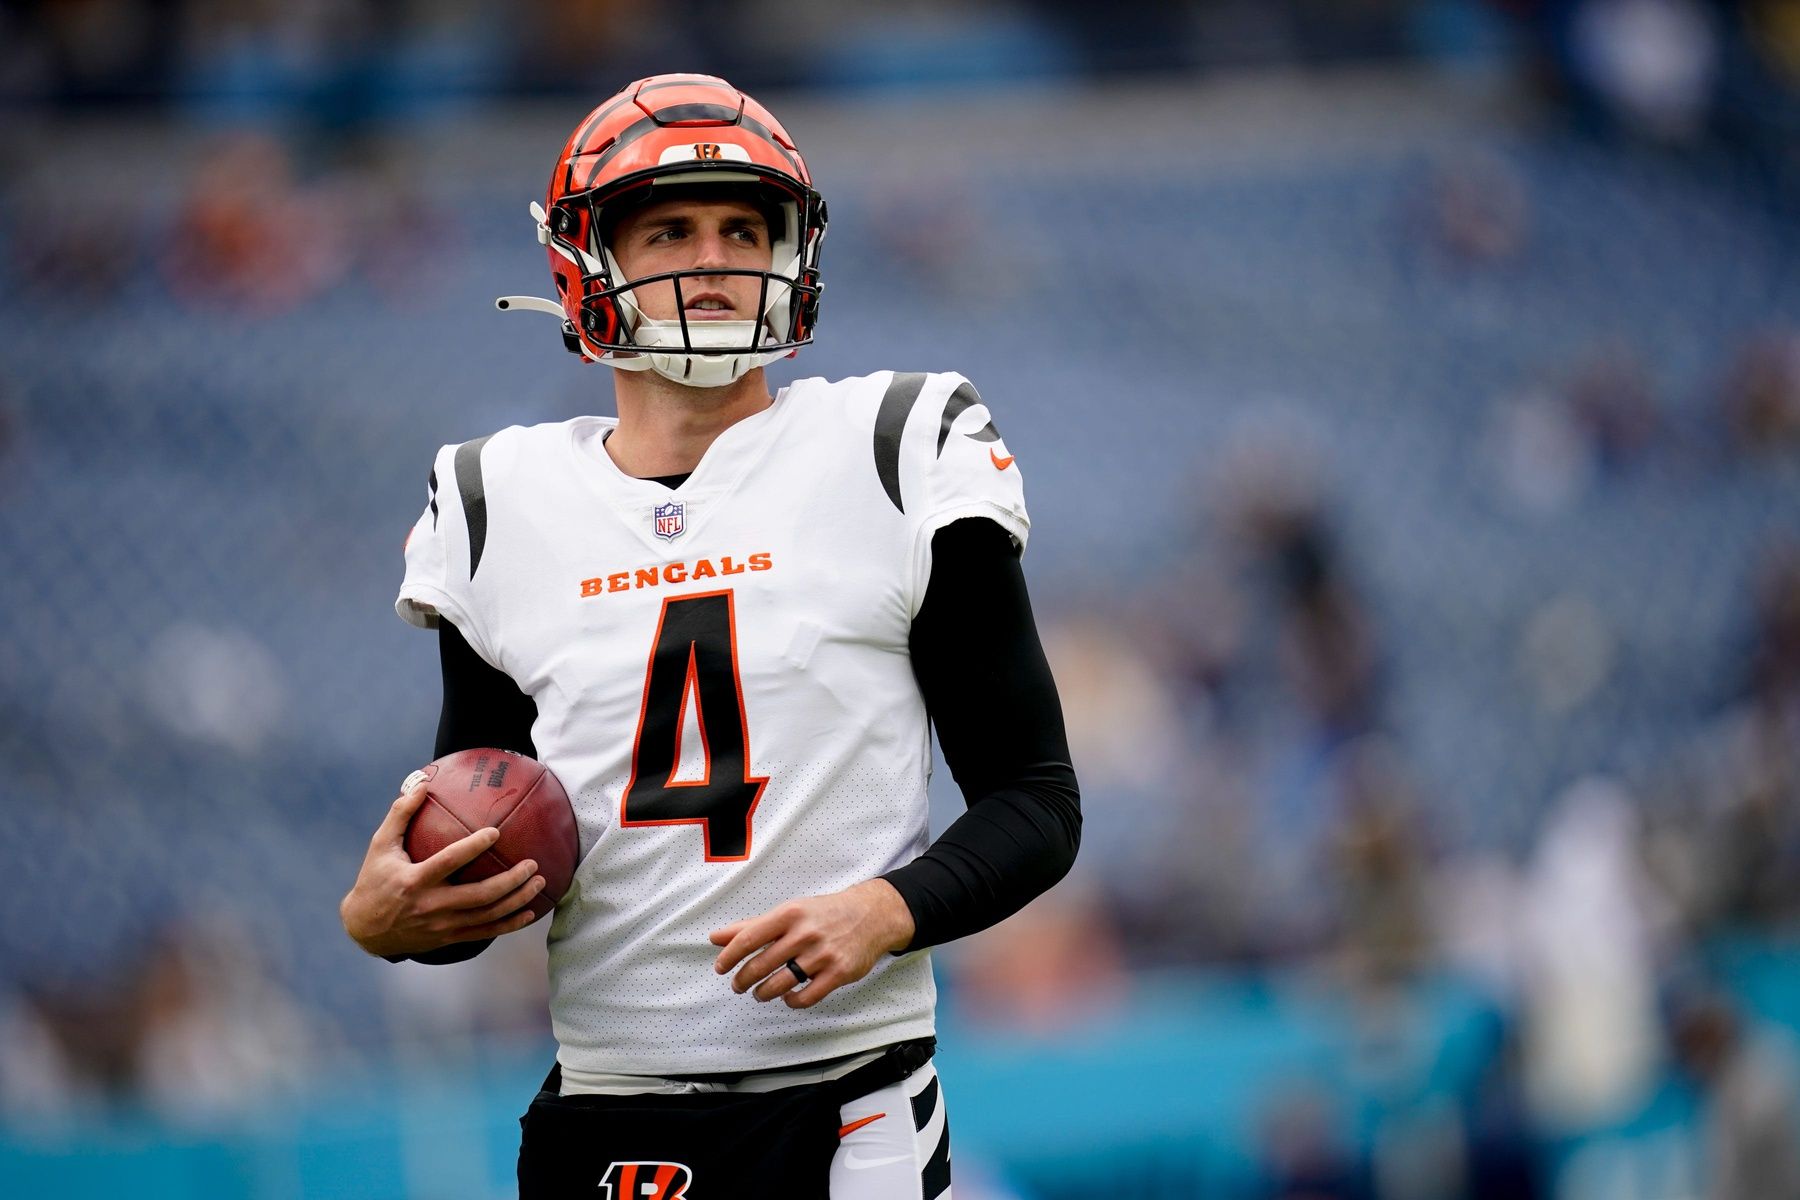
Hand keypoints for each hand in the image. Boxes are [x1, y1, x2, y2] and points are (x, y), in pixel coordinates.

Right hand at [339, 780, 545, 958]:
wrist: (364, 929)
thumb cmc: (374, 879)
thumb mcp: (380, 845)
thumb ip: (401, 814)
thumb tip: (422, 783)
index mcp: (414, 881)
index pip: (449, 862)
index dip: (473, 847)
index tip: (495, 832)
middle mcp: (431, 906)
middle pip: (479, 895)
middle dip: (510, 881)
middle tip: (532, 863)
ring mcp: (441, 926)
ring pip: (487, 916)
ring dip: (517, 900)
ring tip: (539, 881)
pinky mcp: (448, 938)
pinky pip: (485, 932)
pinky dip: (509, 924)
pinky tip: (530, 912)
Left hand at [709, 879, 915, 1008]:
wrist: (871, 916)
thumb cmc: (824, 914)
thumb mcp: (789, 912)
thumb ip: (752, 926)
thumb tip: (716, 938)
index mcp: (789, 914)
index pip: (749, 938)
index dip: (730, 956)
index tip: (720, 968)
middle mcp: (805, 933)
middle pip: (762, 965)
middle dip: (743, 980)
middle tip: (738, 986)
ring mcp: (823, 954)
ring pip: (781, 983)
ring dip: (764, 993)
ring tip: (760, 993)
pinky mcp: (839, 973)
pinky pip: (807, 996)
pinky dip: (791, 1001)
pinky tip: (787, 997)